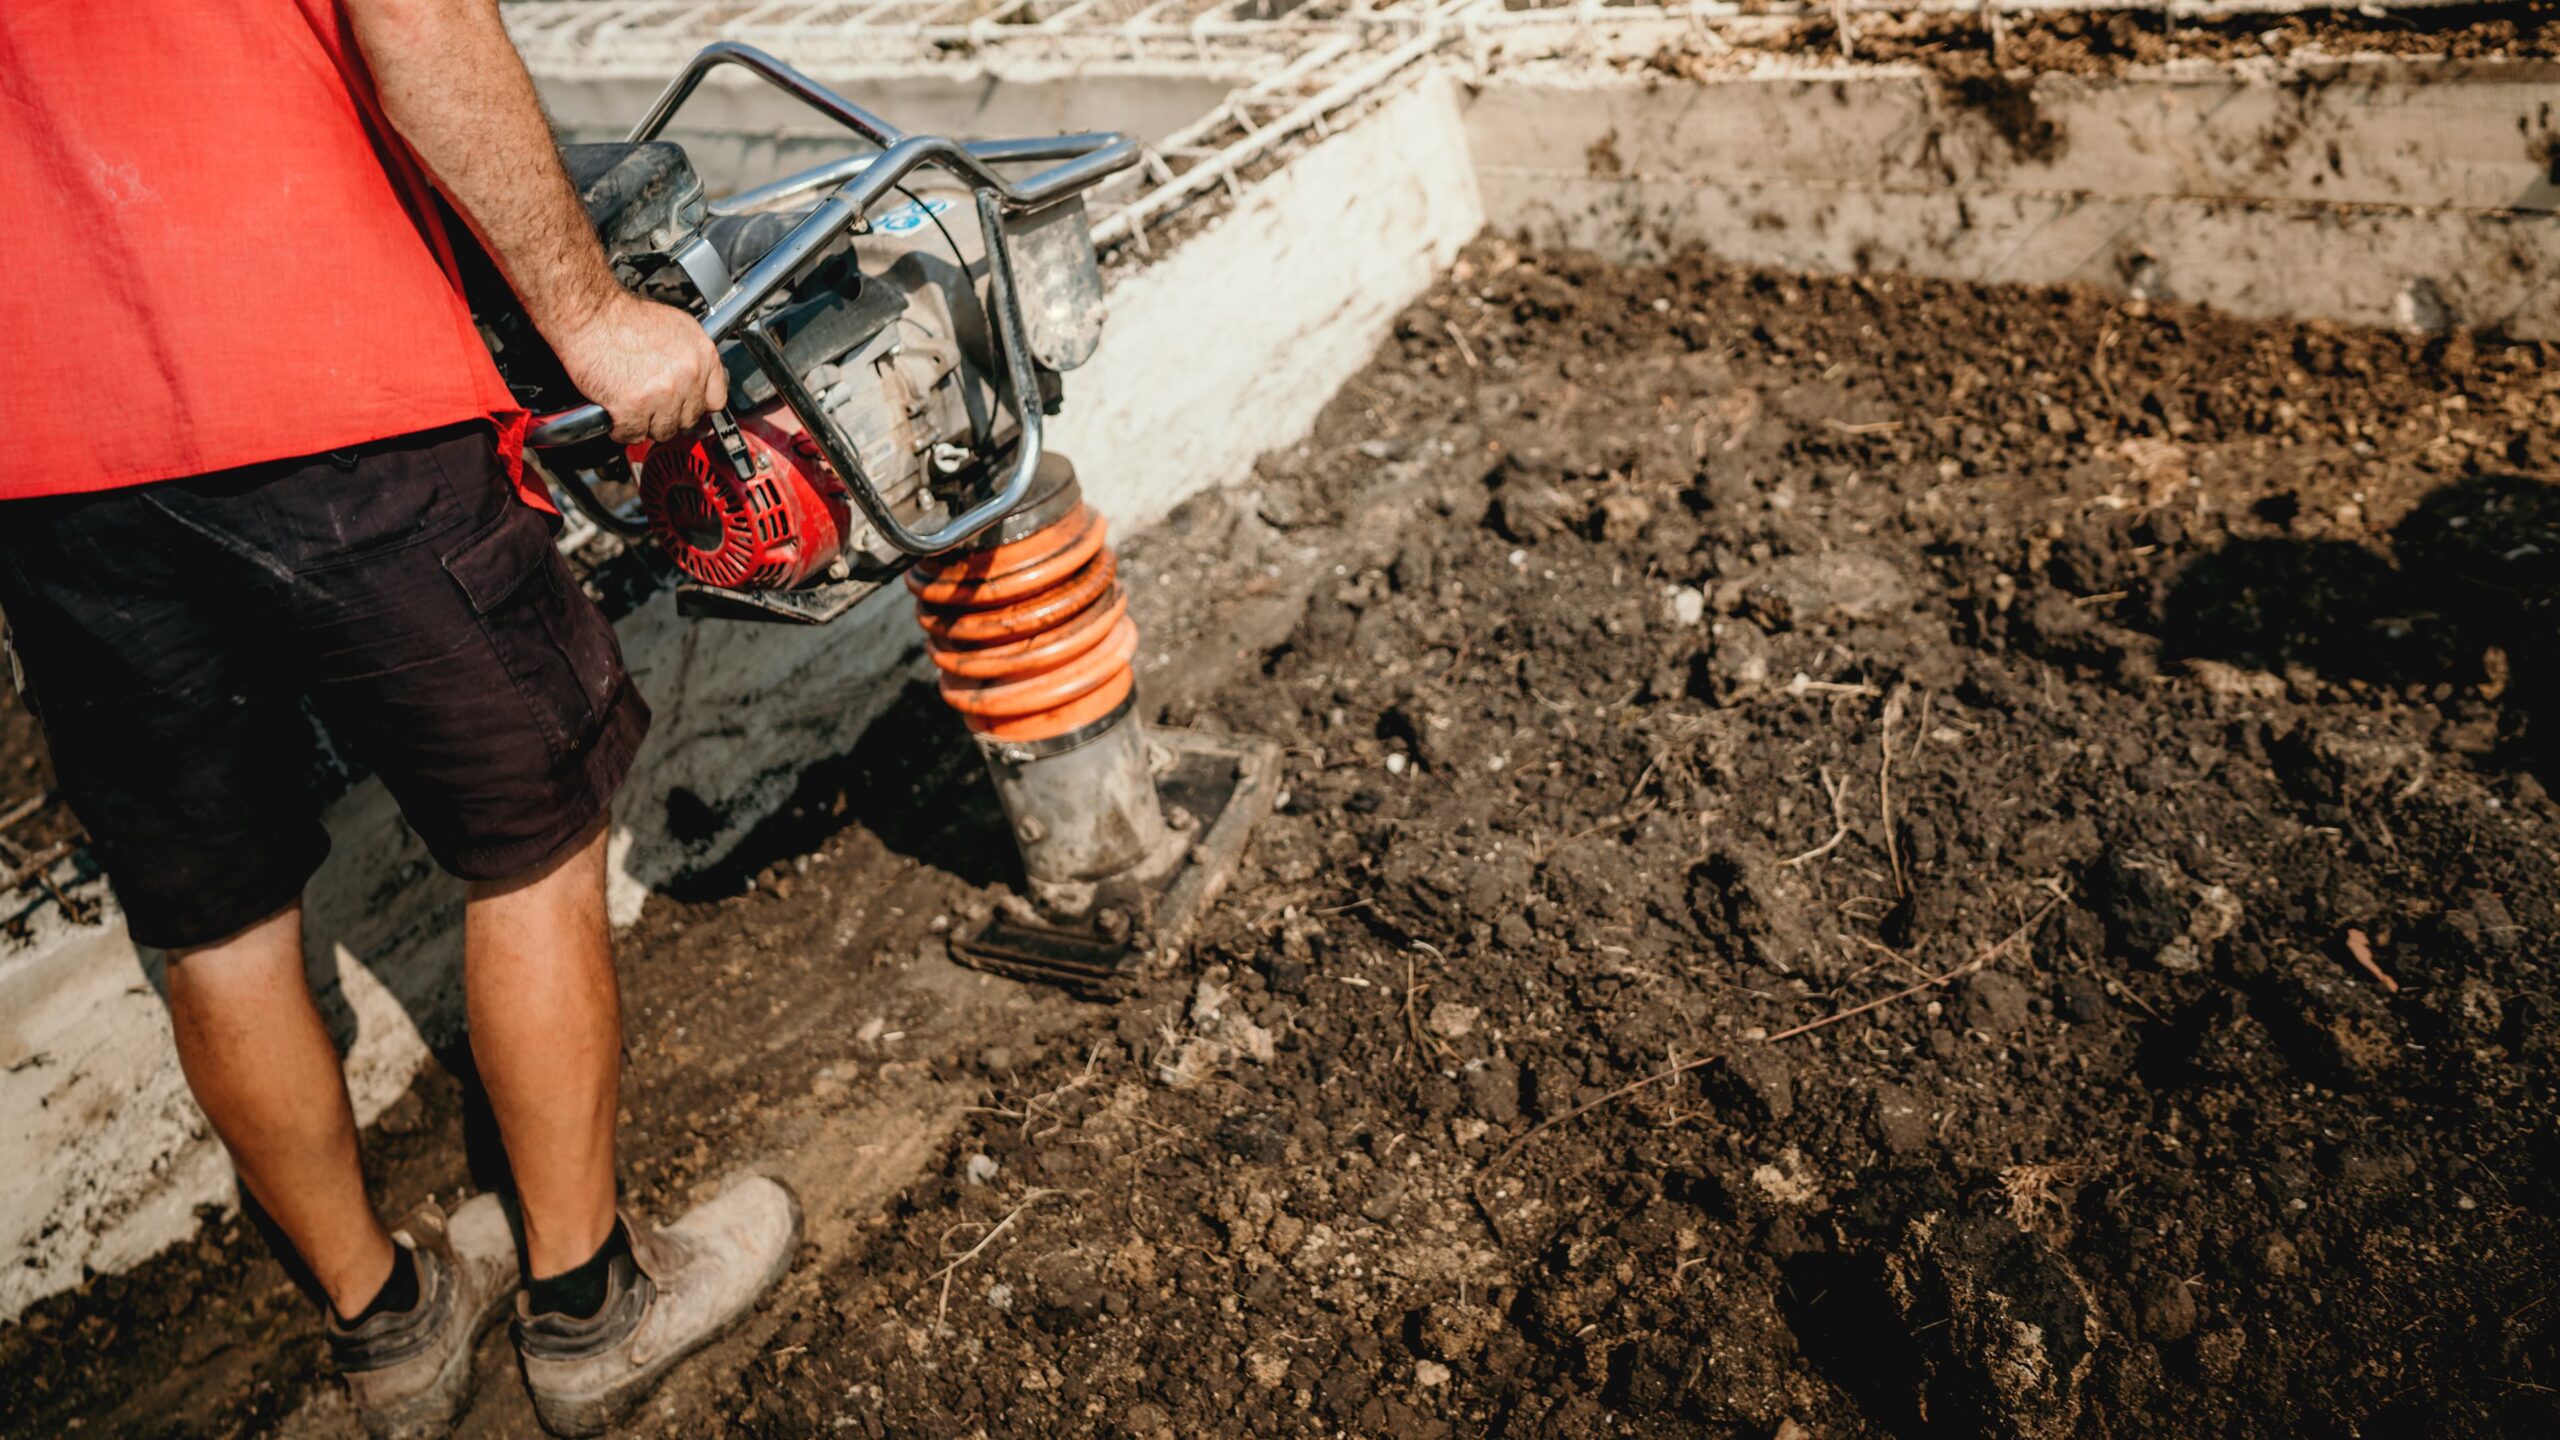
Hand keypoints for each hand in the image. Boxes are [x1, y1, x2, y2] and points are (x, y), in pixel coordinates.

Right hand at [548, 293, 726, 443]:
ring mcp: (662, 393)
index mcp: (703, 355)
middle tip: (651, 406)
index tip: (687, 408)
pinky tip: (615, 415)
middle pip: (688, 419)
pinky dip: (621, 430)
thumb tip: (696, 381)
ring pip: (663, 431)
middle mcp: (688, 375)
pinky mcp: (633, 407)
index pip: (716, 399)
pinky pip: (632, 434)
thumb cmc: (624, 318)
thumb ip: (691, 358)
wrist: (591, 315)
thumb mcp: (676, 327)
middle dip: (668, 416)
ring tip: (632, 409)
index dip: (697, 406)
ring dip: (645, 425)